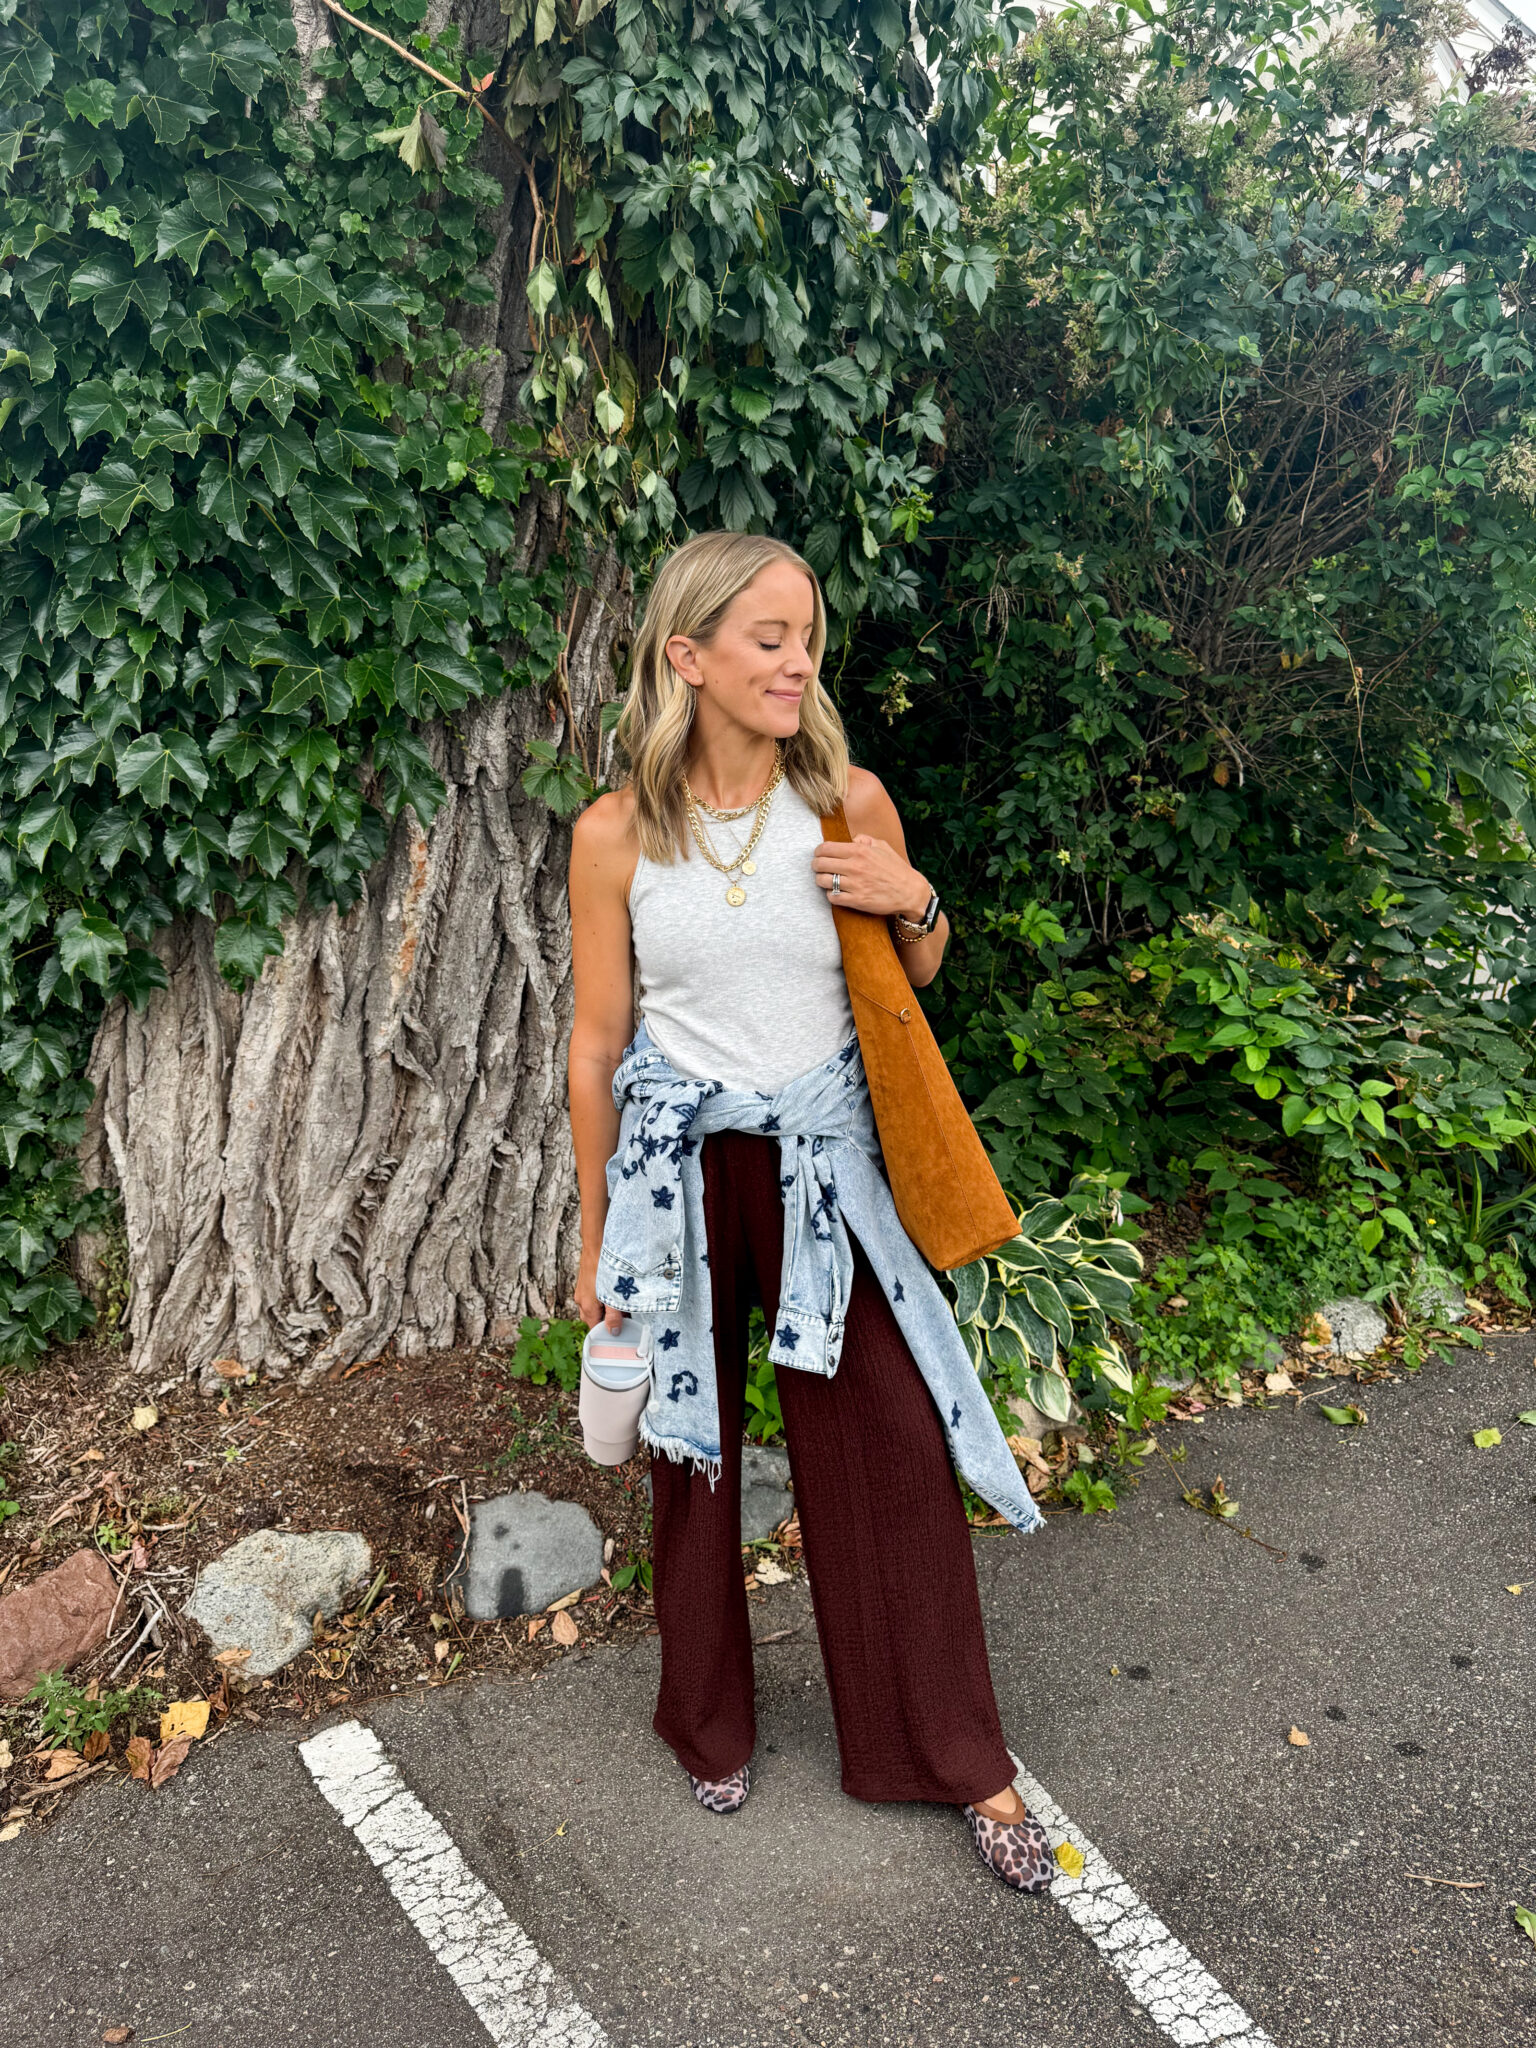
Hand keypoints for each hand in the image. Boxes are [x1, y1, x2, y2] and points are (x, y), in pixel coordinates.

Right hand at [576, 1248, 621, 1331]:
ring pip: (595, 1307)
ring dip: (608, 1308)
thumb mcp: (612, 1296)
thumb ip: (613, 1316)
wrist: (596, 1246)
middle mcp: (581, 1302)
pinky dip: (604, 1298)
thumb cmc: (603, 1269)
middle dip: (609, 1319)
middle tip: (626, 1315)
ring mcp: (582, 1292)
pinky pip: (594, 1297)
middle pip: (595, 1319)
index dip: (607, 1332)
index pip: (595, 1330)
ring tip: (622, 1302)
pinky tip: (614, 1291)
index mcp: (587, 1308)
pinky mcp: (585, 1284)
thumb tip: (613, 1332)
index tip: (620, 1331)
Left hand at [812, 834, 929, 920]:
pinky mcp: (856, 901)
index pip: (826, 848)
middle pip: (820, 863)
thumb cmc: (896, 868)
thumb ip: (866, 840)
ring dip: (821, 880)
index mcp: (860, 851)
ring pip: (822, 881)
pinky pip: (832, 897)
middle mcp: (856, 866)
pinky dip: (830, 895)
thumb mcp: (883, 847)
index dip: (818, 851)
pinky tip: (836, 892)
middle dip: (816, 865)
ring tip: (825, 880)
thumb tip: (852, 838)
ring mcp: (855, 884)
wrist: (910, 892)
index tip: (819, 855)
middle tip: (818, 867)